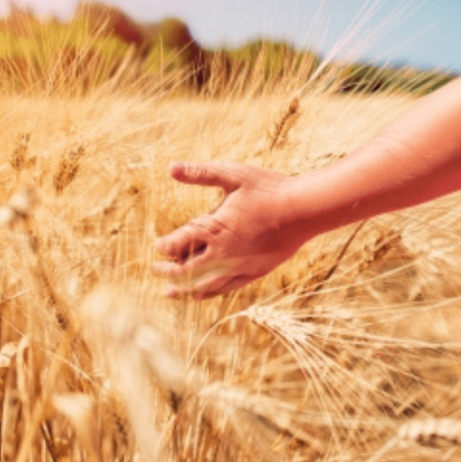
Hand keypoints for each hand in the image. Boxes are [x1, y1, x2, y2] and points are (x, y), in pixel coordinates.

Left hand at [154, 161, 309, 298]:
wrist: (304, 210)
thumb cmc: (269, 189)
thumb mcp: (233, 175)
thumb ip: (201, 173)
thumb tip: (171, 167)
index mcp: (215, 229)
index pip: (180, 243)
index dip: (165, 246)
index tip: (158, 246)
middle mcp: (223, 253)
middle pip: (187, 269)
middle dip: (168, 270)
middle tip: (156, 270)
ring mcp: (239, 267)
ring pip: (204, 285)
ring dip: (184, 289)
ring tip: (169, 292)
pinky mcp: (254, 273)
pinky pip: (225, 289)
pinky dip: (209, 292)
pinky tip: (201, 294)